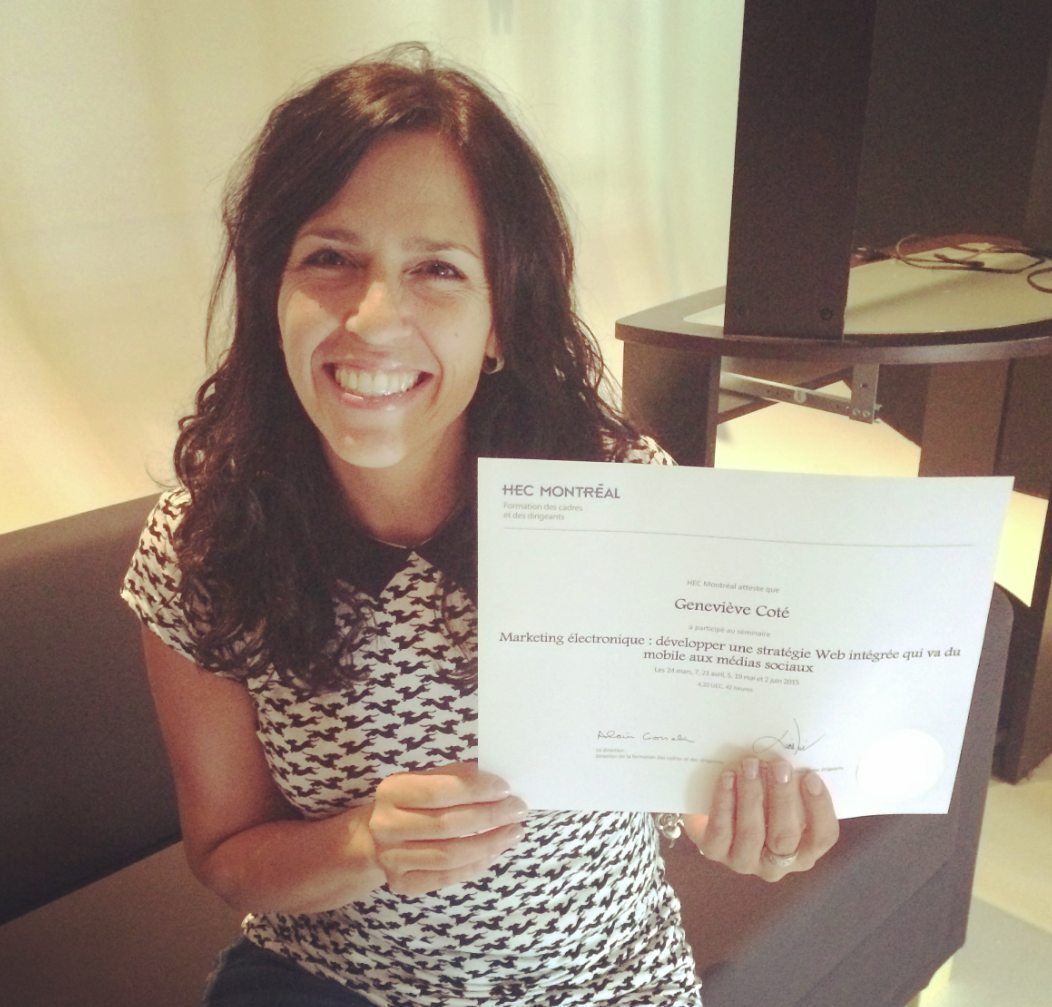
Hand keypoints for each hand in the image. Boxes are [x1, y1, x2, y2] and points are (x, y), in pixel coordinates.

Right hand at [368, 762, 527, 895]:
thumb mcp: (427, 779)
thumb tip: (496, 781)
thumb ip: (456, 777)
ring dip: (489, 844)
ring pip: (449, 855)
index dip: (474, 790)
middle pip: (446, 825)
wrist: (379, 836)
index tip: (505, 788)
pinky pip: (446, 878)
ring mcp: (391, 859)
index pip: (437, 791)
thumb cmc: (415, 801)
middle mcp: (386, 826)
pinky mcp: (402, 884)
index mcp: (392, 791)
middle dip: (489, 817)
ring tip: (514, 832)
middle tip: (518, 810)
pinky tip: (494, 853)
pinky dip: (475, 866)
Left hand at [680, 757, 838, 881]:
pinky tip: (727, 778)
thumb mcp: (783, 795)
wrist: (718, 810)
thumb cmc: (763, 799)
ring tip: (750, 765)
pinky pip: (720, 831)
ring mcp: (745, 861)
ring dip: (752, 796)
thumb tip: (798, 757)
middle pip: (785, 836)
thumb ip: (795, 785)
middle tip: (779, 765)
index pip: (822, 837)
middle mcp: (777, 864)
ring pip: (752, 834)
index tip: (810, 777)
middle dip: (783, 798)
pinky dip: (724, 802)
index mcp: (804, 851)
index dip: (819, 808)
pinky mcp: (716, 853)